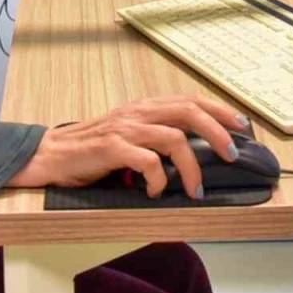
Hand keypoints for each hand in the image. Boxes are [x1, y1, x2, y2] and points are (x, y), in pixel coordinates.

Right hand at [6, 95, 248, 198]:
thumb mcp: (128, 136)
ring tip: (196, 189)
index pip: (190, 100)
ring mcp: (125, 128)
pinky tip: (156, 192)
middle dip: (218, 133)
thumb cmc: (91, 150)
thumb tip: (193, 153)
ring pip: (174, 138)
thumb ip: (155, 137)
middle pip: (189, 111)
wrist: (49, 154)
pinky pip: (147, 161)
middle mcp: (138, 112)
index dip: (219, 110)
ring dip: (191, 167)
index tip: (242, 126)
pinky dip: (159, 179)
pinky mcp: (111, 147)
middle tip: (232, 155)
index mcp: (144, 107)